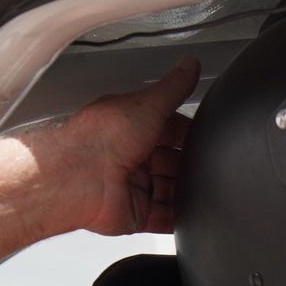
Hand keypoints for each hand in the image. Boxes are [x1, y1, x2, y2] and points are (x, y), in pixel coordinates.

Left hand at [51, 56, 199, 235]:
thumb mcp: (147, 103)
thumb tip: (189, 66)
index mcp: (130, 126)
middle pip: (171, 162)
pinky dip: (177, 218)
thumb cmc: (100, 138)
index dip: (187, 132)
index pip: (168, 128)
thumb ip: (173, 88)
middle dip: (188, 164)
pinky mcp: (134, 213)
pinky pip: (162, 218)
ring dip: (185, 191)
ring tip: (201, 189)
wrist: (79, 179)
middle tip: (203, 164)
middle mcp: (130, 155)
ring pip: (169, 191)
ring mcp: (132, 186)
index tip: (205, 134)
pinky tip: (190, 215)